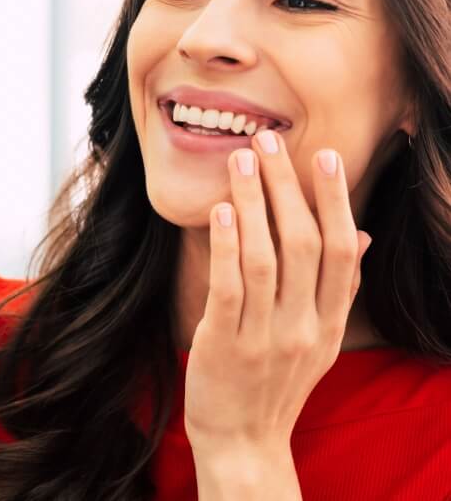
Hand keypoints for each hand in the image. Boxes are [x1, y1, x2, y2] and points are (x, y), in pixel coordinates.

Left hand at [184, 130, 371, 460]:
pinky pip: (229, 288)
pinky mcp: (224, 344)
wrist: (244, 442)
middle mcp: (304, 327)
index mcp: (329, 321)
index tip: (324, 156)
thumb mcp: (320, 338)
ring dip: (255, 204)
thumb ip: (338, 287)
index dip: (335, 201)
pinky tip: (222, 210)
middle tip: (269, 140)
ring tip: (241, 160)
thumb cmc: (278, 380)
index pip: (341, 252)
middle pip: (304, 244)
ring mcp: (264, 337)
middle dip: (287, 188)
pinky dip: (227, 246)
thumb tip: (360, 234)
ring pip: (265, 259)